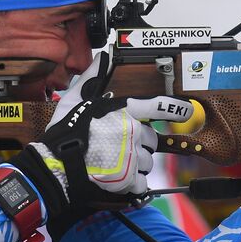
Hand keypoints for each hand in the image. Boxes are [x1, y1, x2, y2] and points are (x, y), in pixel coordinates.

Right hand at [10, 52, 194, 239]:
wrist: (54, 167)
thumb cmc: (63, 134)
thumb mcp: (74, 100)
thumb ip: (92, 78)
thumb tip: (101, 58)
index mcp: (123, 111)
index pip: (160, 106)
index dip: (176, 109)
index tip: (186, 111)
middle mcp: (132, 131)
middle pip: (150, 139)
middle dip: (138, 144)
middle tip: (117, 147)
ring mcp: (131, 156)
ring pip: (146, 162)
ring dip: (134, 164)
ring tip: (112, 163)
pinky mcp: (128, 179)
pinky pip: (140, 182)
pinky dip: (130, 183)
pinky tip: (114, 178)